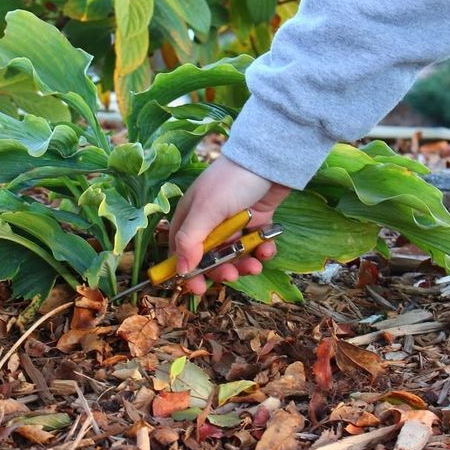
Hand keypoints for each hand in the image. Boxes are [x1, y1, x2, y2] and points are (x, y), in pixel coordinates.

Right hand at [169, 156, 289, 294]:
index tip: (197, 288)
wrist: (269, 160)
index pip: (181, 252)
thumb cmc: (232, 181)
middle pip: (210, 259)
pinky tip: (267, 247)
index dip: (187, 272)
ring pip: (234, 255)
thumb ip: (191, 240)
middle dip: (221, 269)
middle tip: (233, 274)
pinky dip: (262, 250)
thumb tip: (180, 270)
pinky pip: (256, 245)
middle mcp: (209, 223)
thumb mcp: (207, 210)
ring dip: (244, 263)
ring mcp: (233, 223)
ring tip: (255, 264)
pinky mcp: (255, 222)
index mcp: (191, 218)